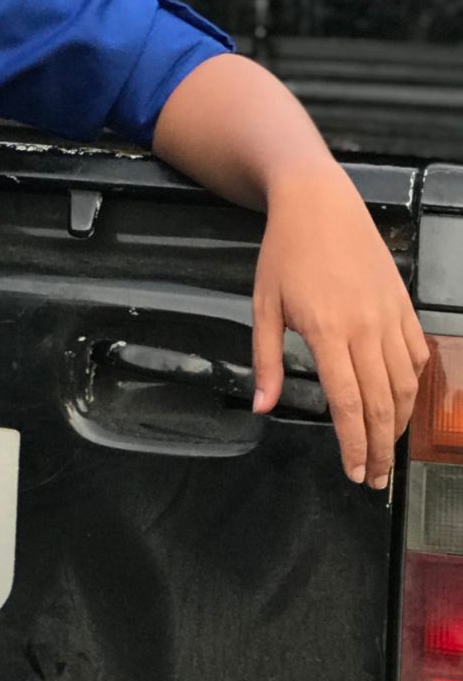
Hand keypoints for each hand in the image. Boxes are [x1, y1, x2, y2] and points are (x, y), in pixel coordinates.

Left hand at [252, 165, 429, 488]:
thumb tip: (263, 408)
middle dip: (381, 448)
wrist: (319, 202)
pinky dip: (414, 385)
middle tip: (374, 477)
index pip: (349, 403)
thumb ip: (267, 360)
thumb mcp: (263, 305)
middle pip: (382, 404)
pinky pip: (417, 355)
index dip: (354, 444)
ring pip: (405, 385)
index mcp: (326, 331)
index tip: (354, 472)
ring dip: (400, 424)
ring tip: (387, 449)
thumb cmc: (284, 253)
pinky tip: (403, 403)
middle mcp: (365, 328)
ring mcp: (389, 316)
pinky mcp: (403, 305)